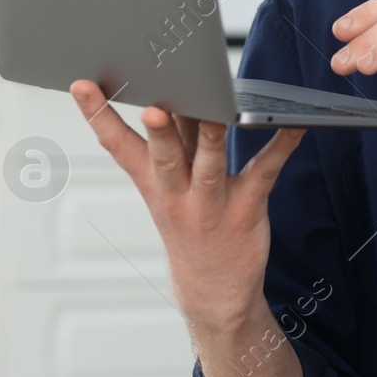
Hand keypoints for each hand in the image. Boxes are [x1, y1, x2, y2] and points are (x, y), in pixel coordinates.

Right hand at [69, 79, 305, 335]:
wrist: (213, 292)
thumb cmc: (191, 225)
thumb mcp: (168, 189)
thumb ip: (172, 141)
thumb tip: (176, 90)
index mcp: (152, 182)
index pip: (118, 145)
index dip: (99, 115)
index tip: (81, 85)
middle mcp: (177, 192)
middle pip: (164, 155)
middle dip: (158, 130)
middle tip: (153, 107)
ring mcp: (210, 203)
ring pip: (209, 165)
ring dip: (212, 139)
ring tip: (218, 113)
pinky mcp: (246, 208)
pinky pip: (265, 173)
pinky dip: (281, 146)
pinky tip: (294, 125)